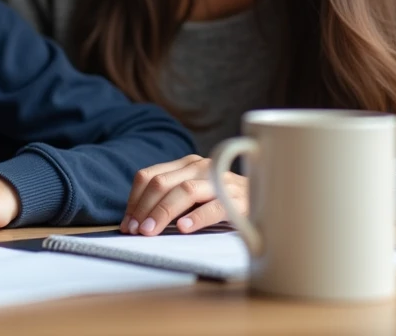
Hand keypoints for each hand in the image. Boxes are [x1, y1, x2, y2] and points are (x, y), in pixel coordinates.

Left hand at [121, 154, 248, 235]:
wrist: (268, 198)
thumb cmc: (222, 200)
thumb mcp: (193, 193)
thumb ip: (169, 198)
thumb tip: (135, 222)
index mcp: (185, 164)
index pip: (149, 175)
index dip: (134, 200)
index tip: (127, 223)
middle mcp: (201, 167)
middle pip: (162, 183)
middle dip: (144, 208)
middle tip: (135, 231)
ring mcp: (220, 181)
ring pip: (185, 191)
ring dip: (163, 212)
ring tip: (151, 231)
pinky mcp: (238, 199)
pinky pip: (215, 206)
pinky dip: (197, 217)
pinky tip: (185, 228)